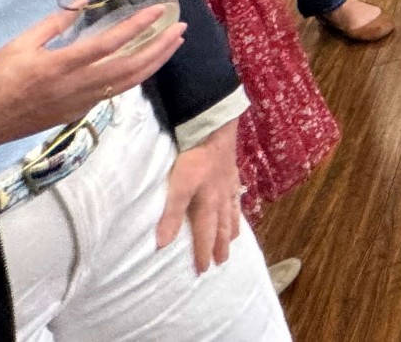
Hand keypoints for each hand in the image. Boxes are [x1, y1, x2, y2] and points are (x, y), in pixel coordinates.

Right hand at [0, 5, 184, 157]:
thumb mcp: (20, 44)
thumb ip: (55, 23)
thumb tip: (82, 0)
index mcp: (63, 66)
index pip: (111, 44)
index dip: (138, 26)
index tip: (159, 11)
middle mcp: (78, 86)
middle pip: (131, 67)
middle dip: (160, 47)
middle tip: (181, 28)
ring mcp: (81, 102)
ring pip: (128, 83)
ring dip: (155, 63)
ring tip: (172, 44)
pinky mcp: (79, 112)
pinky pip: (115, 92)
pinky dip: (135, 76)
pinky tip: (144, 64)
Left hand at [155, 121, 241, 273]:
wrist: (214, 130)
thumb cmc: (194, 159)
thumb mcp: (178, 187)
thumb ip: (171, 216)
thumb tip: (162, 245)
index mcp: (208, 205)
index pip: (205, 235)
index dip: (204, 253)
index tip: (203, 270)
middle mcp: (222, 199)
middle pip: (222, 227)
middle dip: (221, 246)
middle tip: (222, 262)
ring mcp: (229, 186)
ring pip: (232, 213)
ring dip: (232, 229)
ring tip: (233, 240)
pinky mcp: (232, 173)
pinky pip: (237, 196)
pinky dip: (237, 207)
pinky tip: (236, 205)